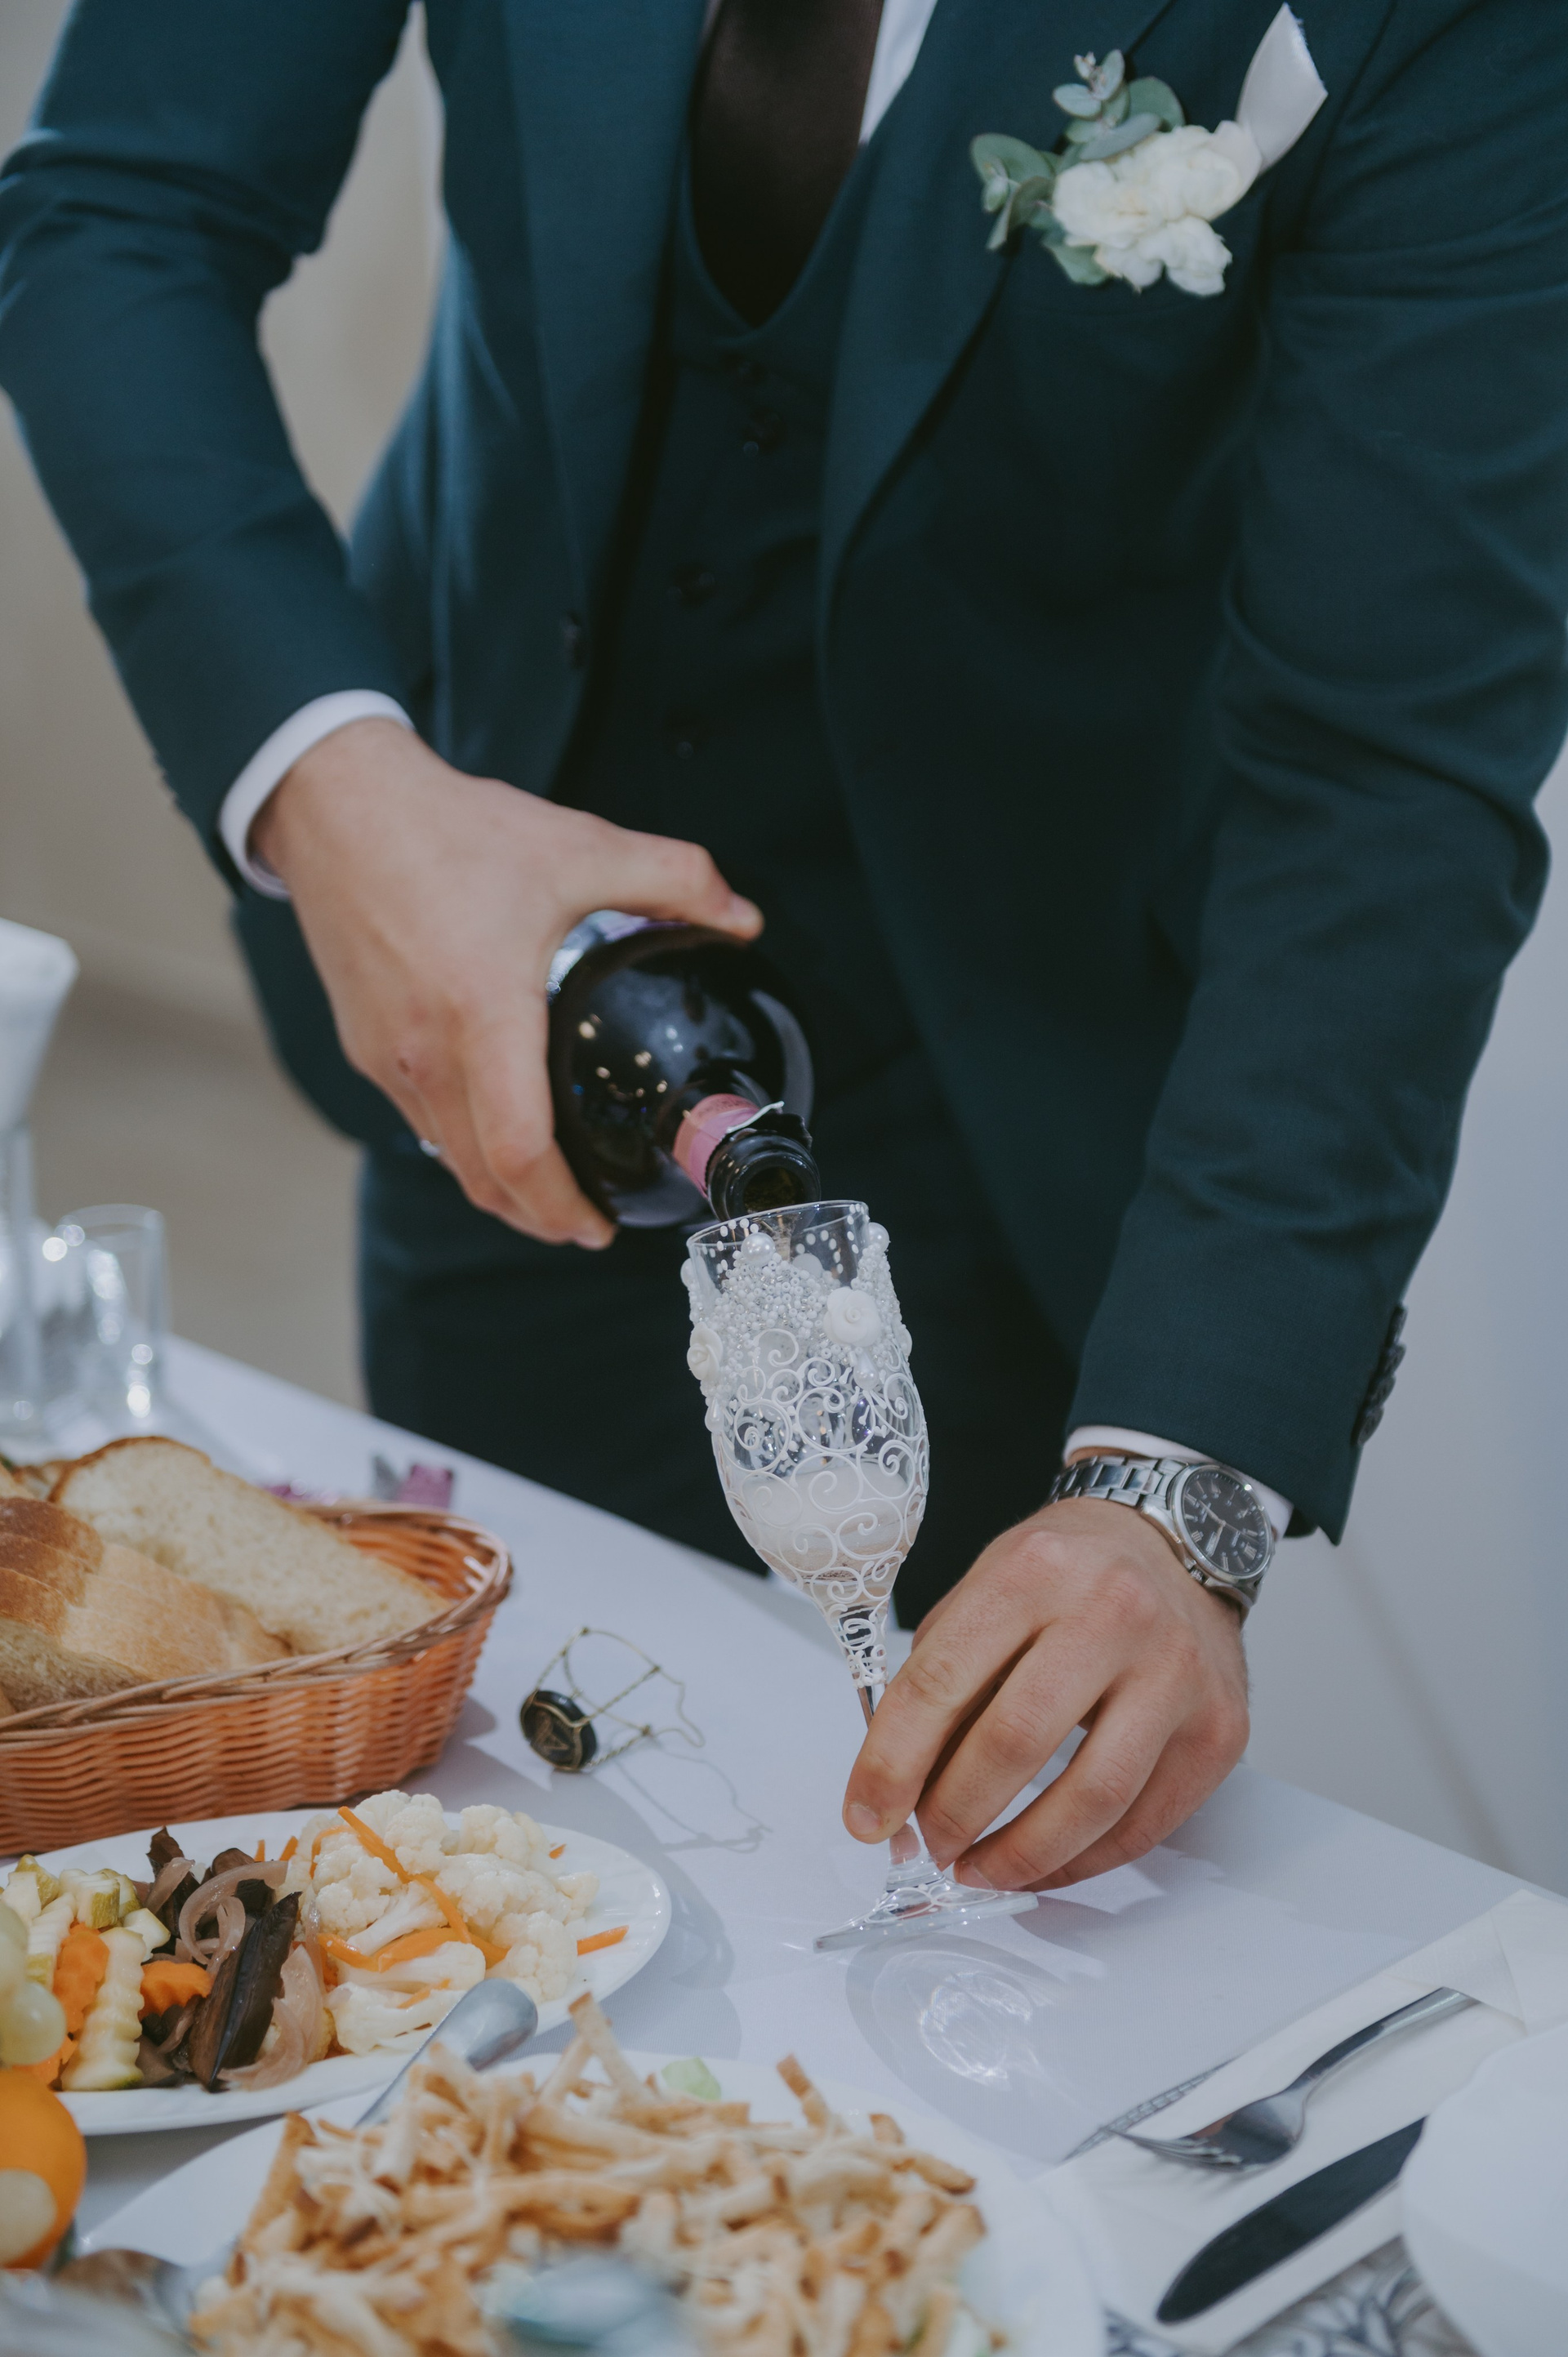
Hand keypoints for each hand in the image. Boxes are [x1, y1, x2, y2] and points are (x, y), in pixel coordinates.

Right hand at [254, 719, 761, 1243]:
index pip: (520, 1151)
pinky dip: (463, 1145)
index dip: (563, 1207)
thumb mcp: (579, 845)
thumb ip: (674, 879)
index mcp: (483, 1014)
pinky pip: (421, 1122)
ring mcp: (386, 1057)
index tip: (599, 1228)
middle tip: (586, 1226)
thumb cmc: (447, 829)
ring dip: (499, 1187)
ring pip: (448, 1158)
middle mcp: (426, 1051)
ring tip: (549, 1188)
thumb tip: (742, 917)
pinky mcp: (364, 1048)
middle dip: (540, 1217)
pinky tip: (498, 1125)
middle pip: (484, 1179)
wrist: (338, 807)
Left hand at [842, 1499, 1249, 1888]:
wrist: (1175, 1546)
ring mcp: (1176, 1673)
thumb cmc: (1068, 1576)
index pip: (942, 1680)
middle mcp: (1113, 1614)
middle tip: (926, 1845)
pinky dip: (1082, 1861)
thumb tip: (896, 1793)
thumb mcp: (987, 1591)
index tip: (866, 1816)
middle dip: (952, 1814)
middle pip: (1014, 1743)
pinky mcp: (1218, 1730)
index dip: (891, 1762)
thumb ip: (940, 1683)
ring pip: (1091, 1800)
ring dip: (1019, 1856)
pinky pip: (1143, 1824)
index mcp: (1034, 1573)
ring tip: (978, 1869)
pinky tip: (1042, 1863)